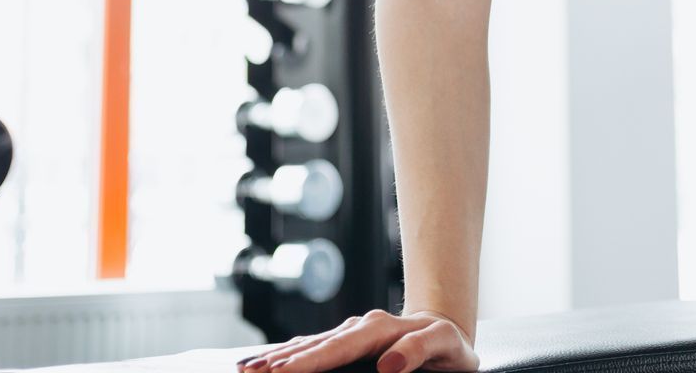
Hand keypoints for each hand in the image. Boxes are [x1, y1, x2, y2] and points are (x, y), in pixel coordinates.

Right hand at [234, 308, 477, 372]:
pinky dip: (286, 354)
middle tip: (251, 372)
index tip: (283, 372)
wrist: (446, 331)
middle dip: (280, 360)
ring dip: (276, 357)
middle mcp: (358, 327)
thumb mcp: (446, 344)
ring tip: (247, 368)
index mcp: (379, 328)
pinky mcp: (345, 343)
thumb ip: (418, 349)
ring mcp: (348, 334)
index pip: (338, 348)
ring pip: (307, 346)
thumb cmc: (448, 345)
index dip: (309, 361)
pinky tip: (265, 362)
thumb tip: (387, 364)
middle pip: (313, 346)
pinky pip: (311, 348)